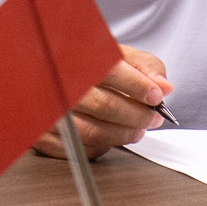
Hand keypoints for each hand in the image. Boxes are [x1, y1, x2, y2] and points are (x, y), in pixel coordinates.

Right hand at [33, 45, 171, 160]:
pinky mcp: (42, 134)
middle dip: (137, 115)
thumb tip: (164, 87)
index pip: (111, 72)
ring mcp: (49, 111)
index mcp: (78, 58)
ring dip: (123, 134)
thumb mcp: (120, 56)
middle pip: (105, 106)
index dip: (138, 87)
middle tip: (152, 117)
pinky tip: (111, 137)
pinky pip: (78, 149)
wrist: (54, 73)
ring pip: (93, 131)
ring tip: (137, 129)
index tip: (156, 97)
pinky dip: (101, 148)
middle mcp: (60, 84)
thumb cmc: (91, 66)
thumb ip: (145, 67)